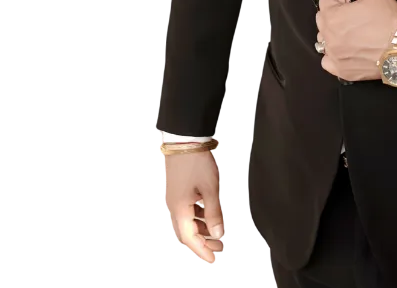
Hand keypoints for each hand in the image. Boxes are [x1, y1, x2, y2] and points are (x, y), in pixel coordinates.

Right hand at [164, 150, 224, 264]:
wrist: (184, 141)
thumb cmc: (196, 163)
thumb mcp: (210, 189)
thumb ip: (214, 213)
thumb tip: (218, 234)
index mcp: (180, 211)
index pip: (190, 239)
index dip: (202, 251)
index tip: (213, 259)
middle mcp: (175, 207)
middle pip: (188, 233)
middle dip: (203, 242)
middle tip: (219, 248)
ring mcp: (176, 199)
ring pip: (188, 221)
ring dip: (202, 229)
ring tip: (217, 233)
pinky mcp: (179, 190)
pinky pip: (188, 211)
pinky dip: (199, 217)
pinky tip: (210, 215)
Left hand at [315, 0, 396, 81]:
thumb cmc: (389, 18)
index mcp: (332, 17)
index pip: (326, 2)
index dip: (342, 0)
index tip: (356, 5)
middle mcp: (328, 39)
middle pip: (324, 20)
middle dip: (337, 16)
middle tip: (359, 18)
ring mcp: (334, 56)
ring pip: (325, 39)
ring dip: (336, 35)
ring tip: (358, 34)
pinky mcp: (342, 70)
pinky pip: (328, 61)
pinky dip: (336, 55)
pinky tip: (352, 50)